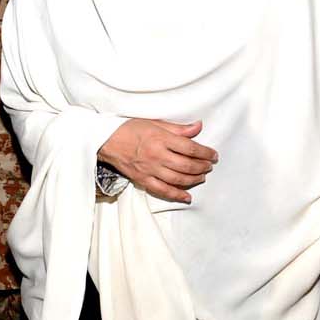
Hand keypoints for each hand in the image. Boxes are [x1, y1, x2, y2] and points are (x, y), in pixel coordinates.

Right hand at [97, 118, 216, 203]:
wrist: (106, 141)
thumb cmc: (129, 129)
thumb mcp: (154, 122)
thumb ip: (177, 128)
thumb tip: (198, 127)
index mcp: (161, 139)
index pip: (190, 148)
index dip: (205, 153)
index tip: (213, 155)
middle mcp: (156, 155)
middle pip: (186, 165)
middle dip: (202, 167)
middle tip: (209, 166)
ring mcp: (149, 169)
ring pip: (177, 179)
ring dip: (193, 180)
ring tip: (201, 177)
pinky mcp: (142, 179)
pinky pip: (162, 190)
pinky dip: (176, 195)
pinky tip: (187, 196)